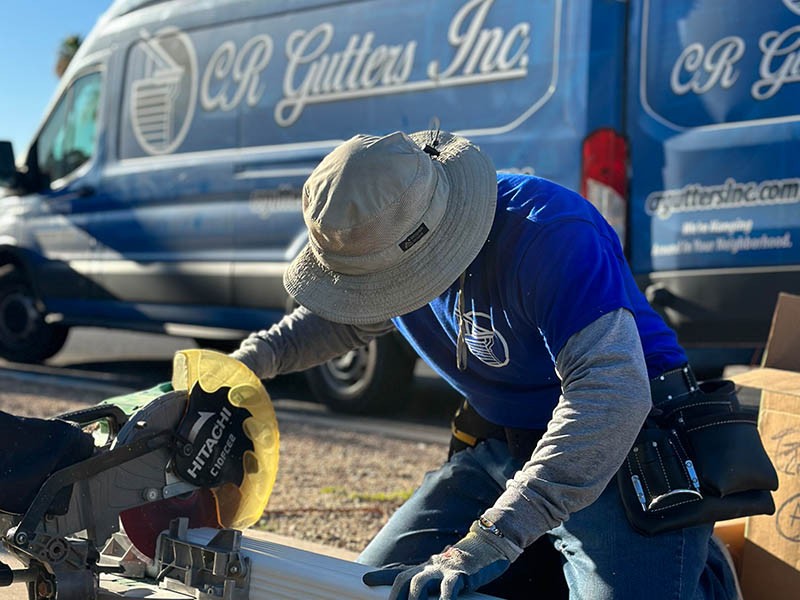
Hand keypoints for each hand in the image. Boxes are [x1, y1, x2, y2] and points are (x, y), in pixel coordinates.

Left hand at [362, 519, 522, 599]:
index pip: (397, 572)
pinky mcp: (460, 575)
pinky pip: (448, 589)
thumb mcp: (440, 572)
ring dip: (413, 598)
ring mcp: (443, 570)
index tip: (364, 580)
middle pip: (404, 579)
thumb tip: (413, 589)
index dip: (380, 576)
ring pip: (420, 582)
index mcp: (423, 568)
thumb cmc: (462, 565)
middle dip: (395, 595)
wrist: (486, 547)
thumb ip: (425, 580)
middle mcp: (429, 568)